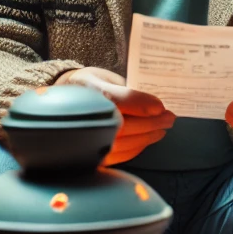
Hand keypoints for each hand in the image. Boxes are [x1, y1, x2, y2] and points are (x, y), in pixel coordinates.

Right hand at [55, 66, 173, 165]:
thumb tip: (154, 105)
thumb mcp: (104, 77)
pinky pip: (116, 155)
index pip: (116, 100)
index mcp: (87, 92)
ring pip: (122, 143)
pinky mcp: (87, 154)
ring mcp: (83, 138)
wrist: (62, 99)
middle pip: (122, 125)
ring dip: (147, 137)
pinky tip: (147, 139)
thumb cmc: (88, 85)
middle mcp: (83, 116)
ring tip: (162, 129)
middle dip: (151, 123)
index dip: (140, 104)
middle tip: (170, 118)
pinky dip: (136, 148)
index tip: (160, 106)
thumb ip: (126, 89)